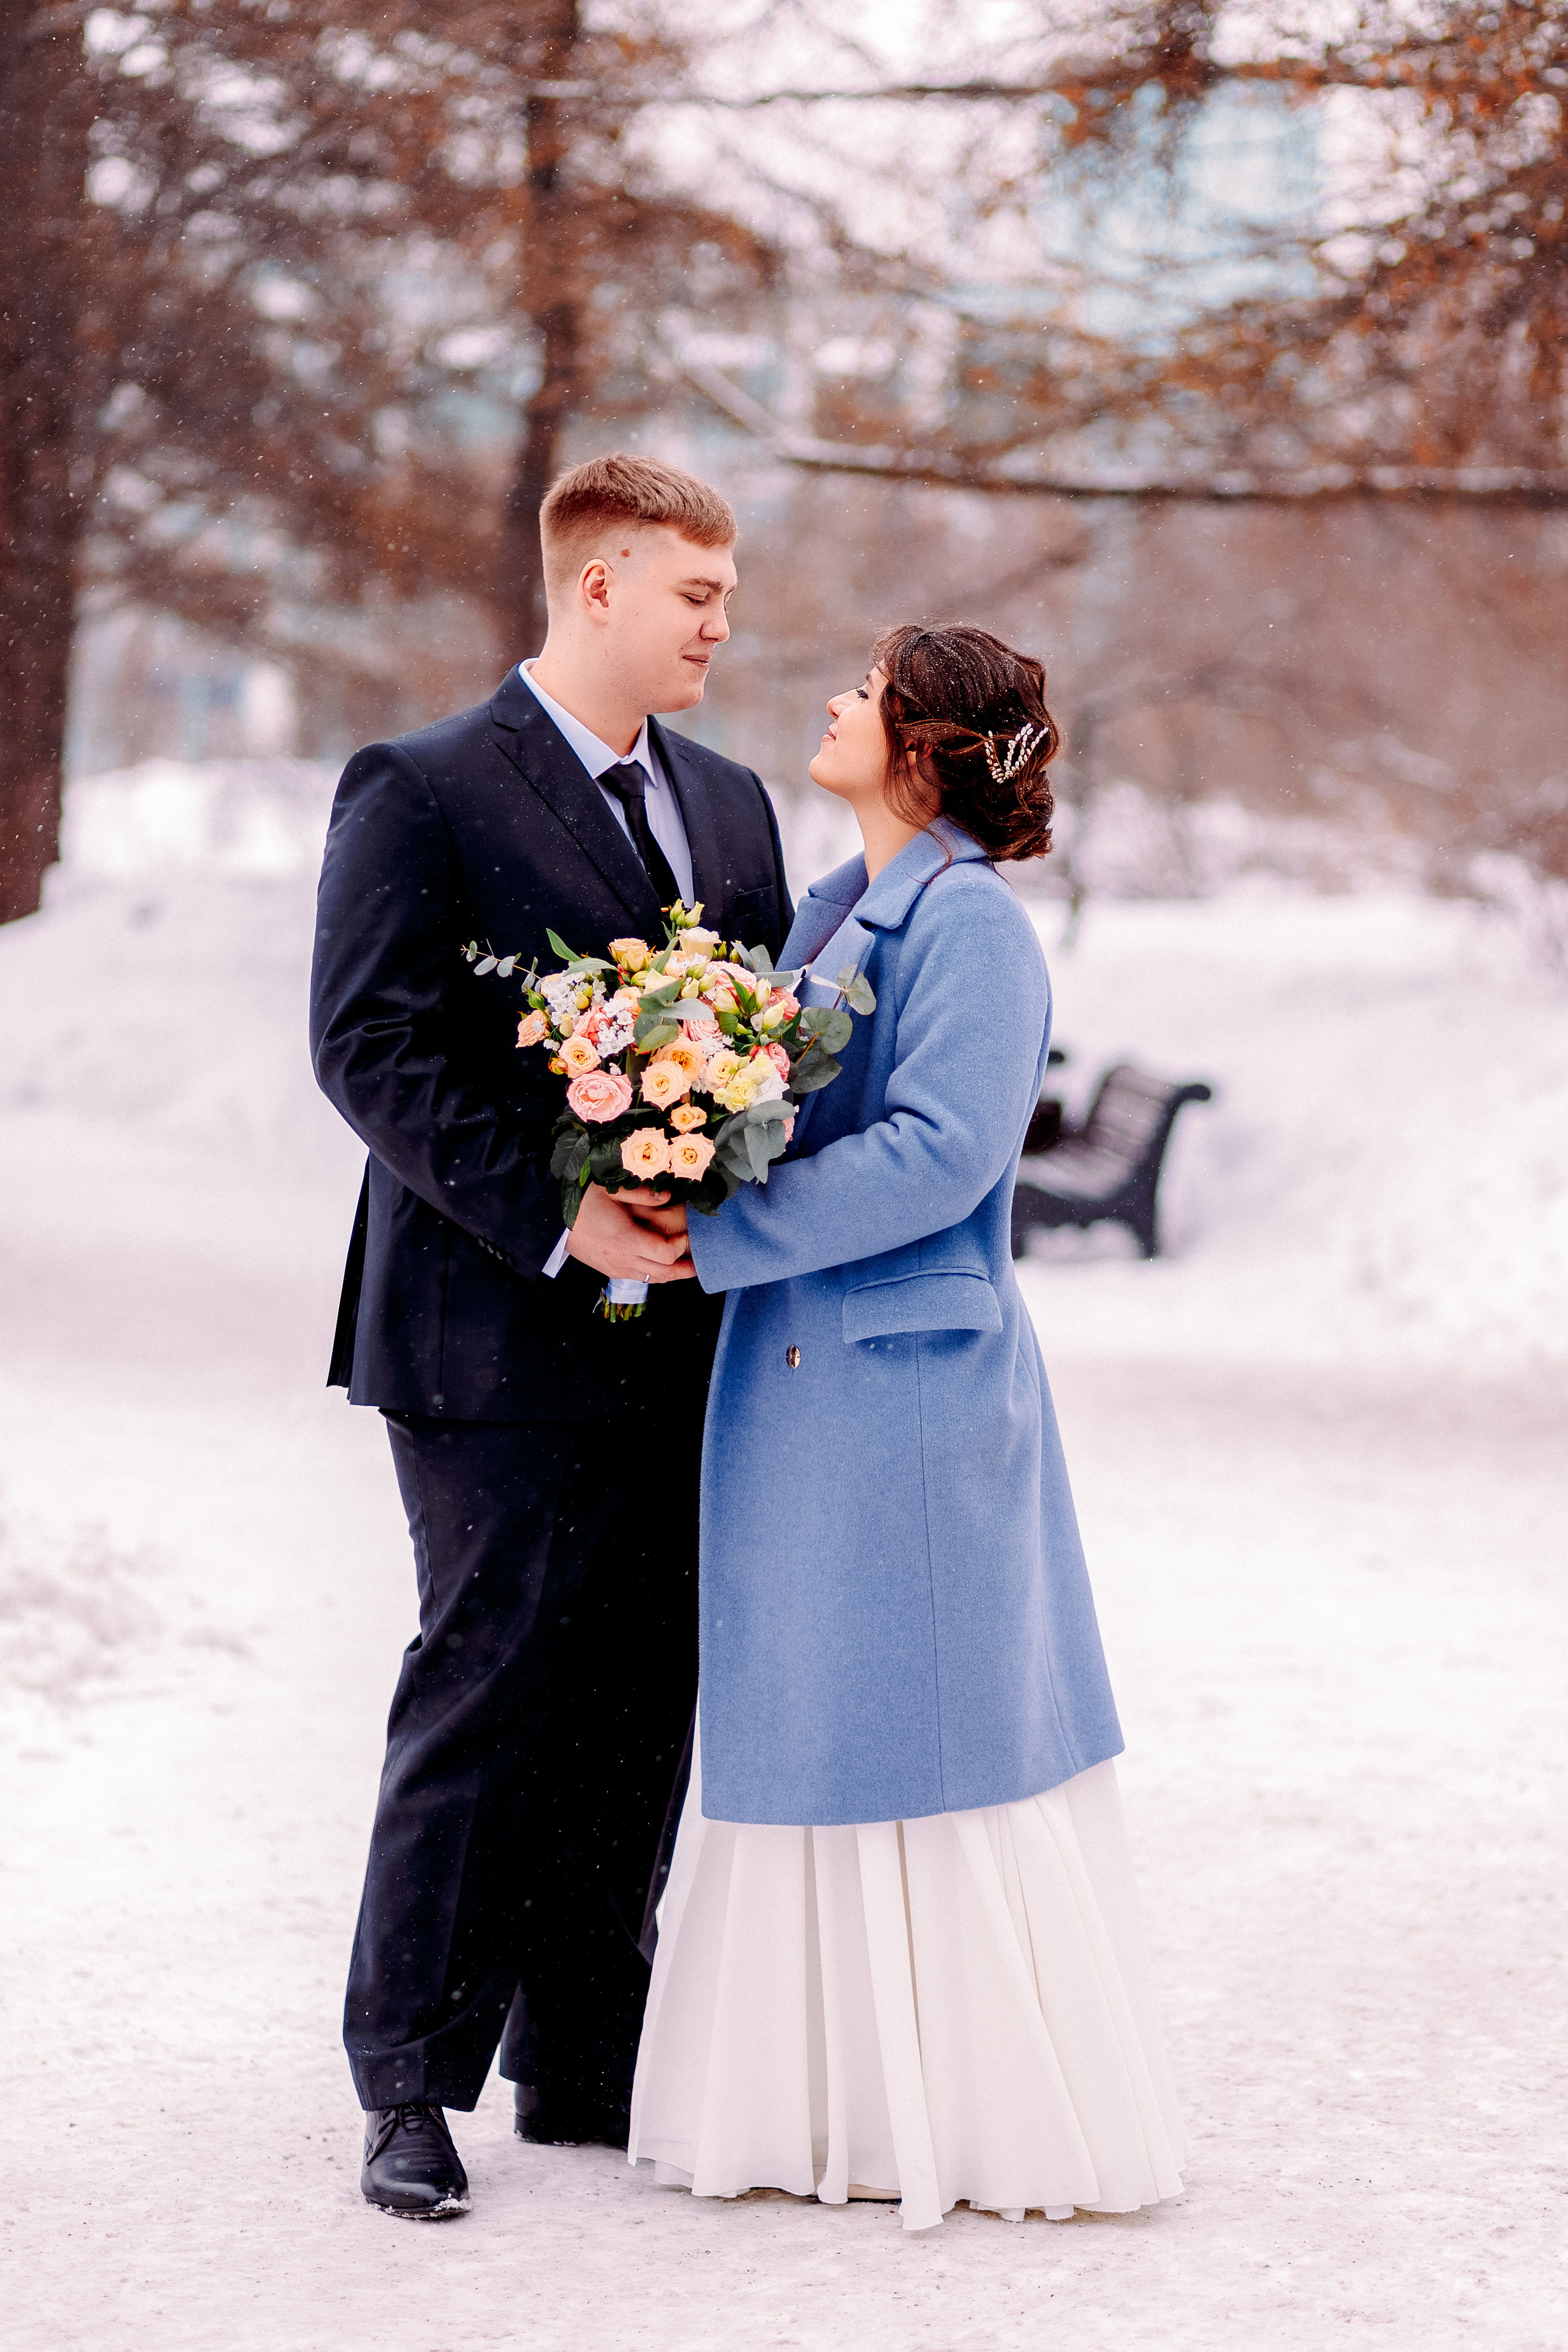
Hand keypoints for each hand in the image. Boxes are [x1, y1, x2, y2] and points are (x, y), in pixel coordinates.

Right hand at [566, 1184, 694, 1283]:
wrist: (554, 1224)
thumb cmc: (583, 1204)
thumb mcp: (610, 1190)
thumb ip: (641, 1193)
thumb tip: (668, 1196)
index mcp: (626, 1240)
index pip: (665, 1254)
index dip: (680, 1246)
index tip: (686, 1235)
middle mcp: (624, 1260)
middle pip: (665, 1274)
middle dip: (686, 1269)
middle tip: (702, 1263)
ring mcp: (617, 1269)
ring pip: (654, 1280)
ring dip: (673, 1275)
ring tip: (689, 1269)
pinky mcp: (612, 1271)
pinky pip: (641, 1278)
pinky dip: (656, 1274)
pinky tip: (664, 1266)